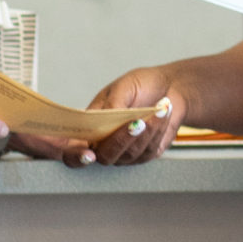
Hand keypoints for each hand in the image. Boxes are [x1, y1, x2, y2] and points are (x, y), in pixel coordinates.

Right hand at [61, 66, 182, 169]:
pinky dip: (157, 130)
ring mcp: (125, 152)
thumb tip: (106, 117)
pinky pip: (148, 151)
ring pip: (129, 154)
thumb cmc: (142, 85)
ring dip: (146, 131)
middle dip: (121, 140)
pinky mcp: (145, 155)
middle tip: (136, 123)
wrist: (170, 88)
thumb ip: (113, 103)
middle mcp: (105, 143)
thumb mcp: (124, 86)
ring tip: (158, 108)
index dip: (74, 156)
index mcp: (91, 125)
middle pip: (105, 156)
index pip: (72, 149)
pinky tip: (163, 112)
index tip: (88, 153)